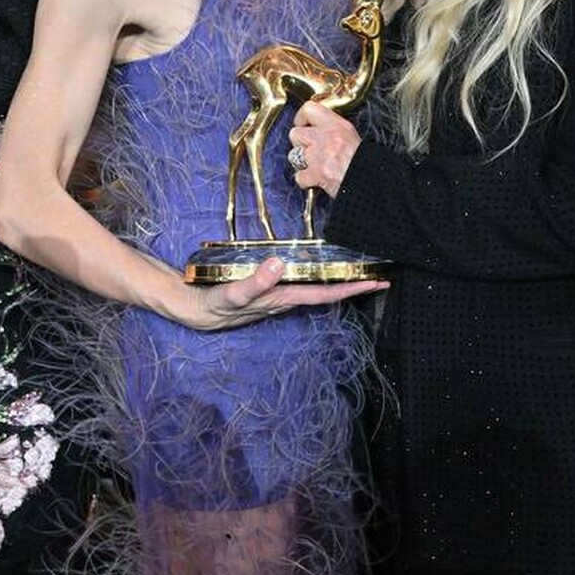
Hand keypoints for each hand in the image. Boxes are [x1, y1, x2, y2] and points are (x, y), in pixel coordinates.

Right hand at [183, 257, 386, 331]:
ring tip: (359, 271)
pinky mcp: (270, 291)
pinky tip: (320, 270)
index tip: (377, 282)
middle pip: (328, 293)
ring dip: (338, 282)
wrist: (194, 310)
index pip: (326, 294)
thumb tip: (278, 264)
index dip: (352, 289)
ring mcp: (279, 296)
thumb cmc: (214, 303)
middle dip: (354, 286)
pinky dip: (317, 277)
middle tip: (381, 275)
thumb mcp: (233, 293)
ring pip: (316, 289)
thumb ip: (255, 282)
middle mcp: (287, 299)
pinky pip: (302, 284)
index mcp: (284, 298)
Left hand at [288, 101, 359, 196]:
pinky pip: (299, 176)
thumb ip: (334, 129)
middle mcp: (326, 137)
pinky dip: (305, 181)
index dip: (301, 117)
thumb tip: (318, 128)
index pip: (309, 109)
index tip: (302, 123)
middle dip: (300, 143)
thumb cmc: (365, 163)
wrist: (370, 182)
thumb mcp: (352, 136)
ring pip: (294, 154)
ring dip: (301, 162)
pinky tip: (315, 180)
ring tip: (313, 165)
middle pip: (295, 133)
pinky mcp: (316, 174)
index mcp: (337, 125)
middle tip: (310, 150)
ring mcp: (319, 156)